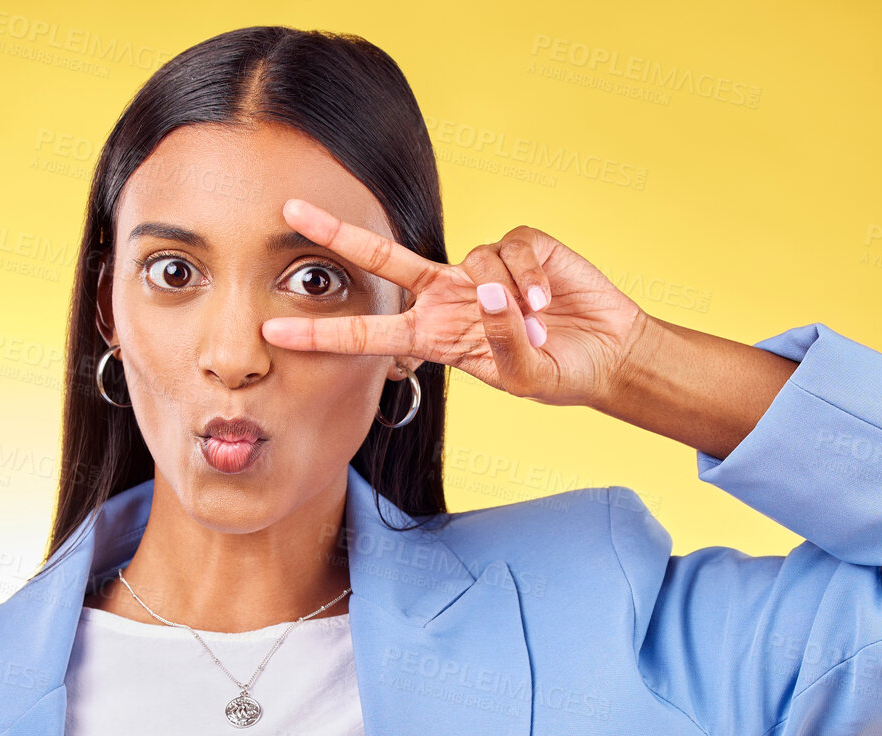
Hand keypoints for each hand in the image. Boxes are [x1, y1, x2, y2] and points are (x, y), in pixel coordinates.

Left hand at [260, 197, 649, 411]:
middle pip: (383, 260)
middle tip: (292, 211)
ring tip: (540, 329)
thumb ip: (500, 343)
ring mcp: (482, 269)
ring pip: (474, 266)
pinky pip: (513, 256)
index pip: (369, 333)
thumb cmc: (557, 372)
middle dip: (338, 235)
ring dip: (510, 305)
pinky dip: (533, 284)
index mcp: (435, 336)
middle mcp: (448, 296)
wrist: (607, 355)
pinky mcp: (521, 246)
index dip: (323, 334)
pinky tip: (551, 305)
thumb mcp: (522, 377)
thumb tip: (487, 296)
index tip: (274, 333)